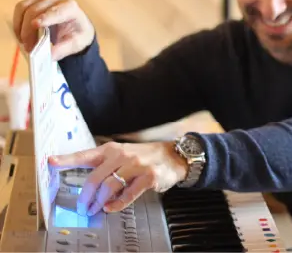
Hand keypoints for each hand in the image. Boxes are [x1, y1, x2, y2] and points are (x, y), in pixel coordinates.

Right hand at [13, 0, 94, 59]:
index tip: (35, 25)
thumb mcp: (76, 44)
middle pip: (35, 11)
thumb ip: (63, 49)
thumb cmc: (77, 34)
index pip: (57, 11)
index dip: (46, 17)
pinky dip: (17, 23)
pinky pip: (20, 9)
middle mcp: (56, 0)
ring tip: (25, 43)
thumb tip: (49, 56)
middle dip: (29, 30)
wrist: (76, 28)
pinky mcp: (33, 1)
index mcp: (70, 8)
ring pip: (24, 8)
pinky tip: (21, 35)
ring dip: (20, 27)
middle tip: (29, 48)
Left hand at [49, 141, 187, 215]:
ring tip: (96, 209)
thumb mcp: (124, 155)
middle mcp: (122, 155)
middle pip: (95, 178)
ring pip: (109, 187)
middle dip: (86, 196)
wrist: (174, 156)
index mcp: (112, 149)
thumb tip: (89, 188)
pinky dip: (117, 204)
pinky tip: (111, 207)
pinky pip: (127, 195)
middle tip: (83, 207)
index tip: (50, 162)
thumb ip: (106, 167)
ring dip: (99, 202)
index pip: (85, 155)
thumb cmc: (145, 157)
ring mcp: (136, 165)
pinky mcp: (148, 177)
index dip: (66, 159)